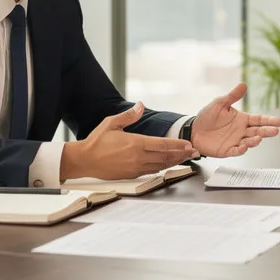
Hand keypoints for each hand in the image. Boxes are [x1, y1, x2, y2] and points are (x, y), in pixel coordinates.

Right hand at [60, 103, 196, 179]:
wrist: (84, 161)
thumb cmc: (96, 142)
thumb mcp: (111, 123)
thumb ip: (129, 115)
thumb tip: (140, 105)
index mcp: (135, 143)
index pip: (162, 144)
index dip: (178, 145)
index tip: (189, 144)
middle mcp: (138, 157)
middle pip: (166, 156)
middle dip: (182, 154)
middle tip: (195, 152)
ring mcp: (135, 168)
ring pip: (160, 165)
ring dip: (174, 162)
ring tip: (186, 159)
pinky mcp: (132, 175)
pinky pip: (152, 171)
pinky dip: (162, 167)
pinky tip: (168, 164)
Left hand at [190, 83, 279, 157]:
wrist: (194, 130)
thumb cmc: (207, 116)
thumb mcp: (219, 103)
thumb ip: (232, 96)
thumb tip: (243, 85)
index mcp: (242, 119)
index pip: (259, 119)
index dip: (269, 120)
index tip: (279, 121)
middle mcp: (241, 131)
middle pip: (258, 131)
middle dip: (267, 131)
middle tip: (276, 131)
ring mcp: (236, 141)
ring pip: (249, 142)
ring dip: (255, 141)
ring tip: (258, 138)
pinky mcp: (228, 150)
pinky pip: (236, 151)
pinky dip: (241, 150)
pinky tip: (244, 146)